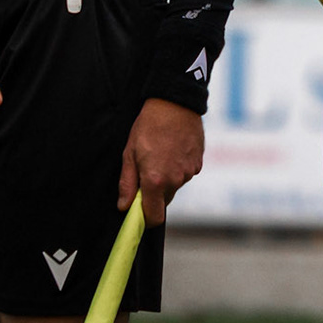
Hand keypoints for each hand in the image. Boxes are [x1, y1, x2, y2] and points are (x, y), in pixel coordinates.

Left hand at [118, 98, 204, 226]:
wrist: (175, 103)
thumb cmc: (148, 126)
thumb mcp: (129, 153)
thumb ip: (127, 183)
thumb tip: (124, 207)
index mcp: (155, 180)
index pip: (154, 217)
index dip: (145, 218)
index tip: (138, 212)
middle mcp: (175, 180)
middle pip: (164, 201)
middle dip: (154, 194)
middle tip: (146, 172)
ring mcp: (189, 172)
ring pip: (175, 186)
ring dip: (167, 179)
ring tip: (161, 155)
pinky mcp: (198, 163)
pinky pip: (185, 174)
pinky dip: (178, 168)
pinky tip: (173, 150)